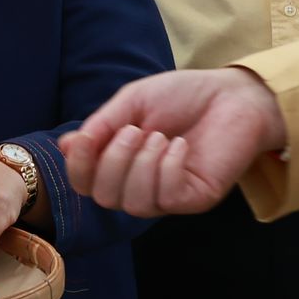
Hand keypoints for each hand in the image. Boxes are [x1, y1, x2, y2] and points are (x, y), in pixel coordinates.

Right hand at [58, 67, 287, 217]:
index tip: (83, 139)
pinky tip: (179, 146)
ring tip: (160, 137)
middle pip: (104, 197)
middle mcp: (140, 183)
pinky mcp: (193, 198)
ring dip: (140, 165)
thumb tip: (65, 146)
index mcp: (121, 161)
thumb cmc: (183, 96)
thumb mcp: (133, 102)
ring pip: (132, 204)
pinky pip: (165, 197)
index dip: (77, 166)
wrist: (232, 95)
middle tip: (134, 130)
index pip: (85, 182)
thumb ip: (101, 125)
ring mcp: (167, 195)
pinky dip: (167, 168)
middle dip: (113, 162)